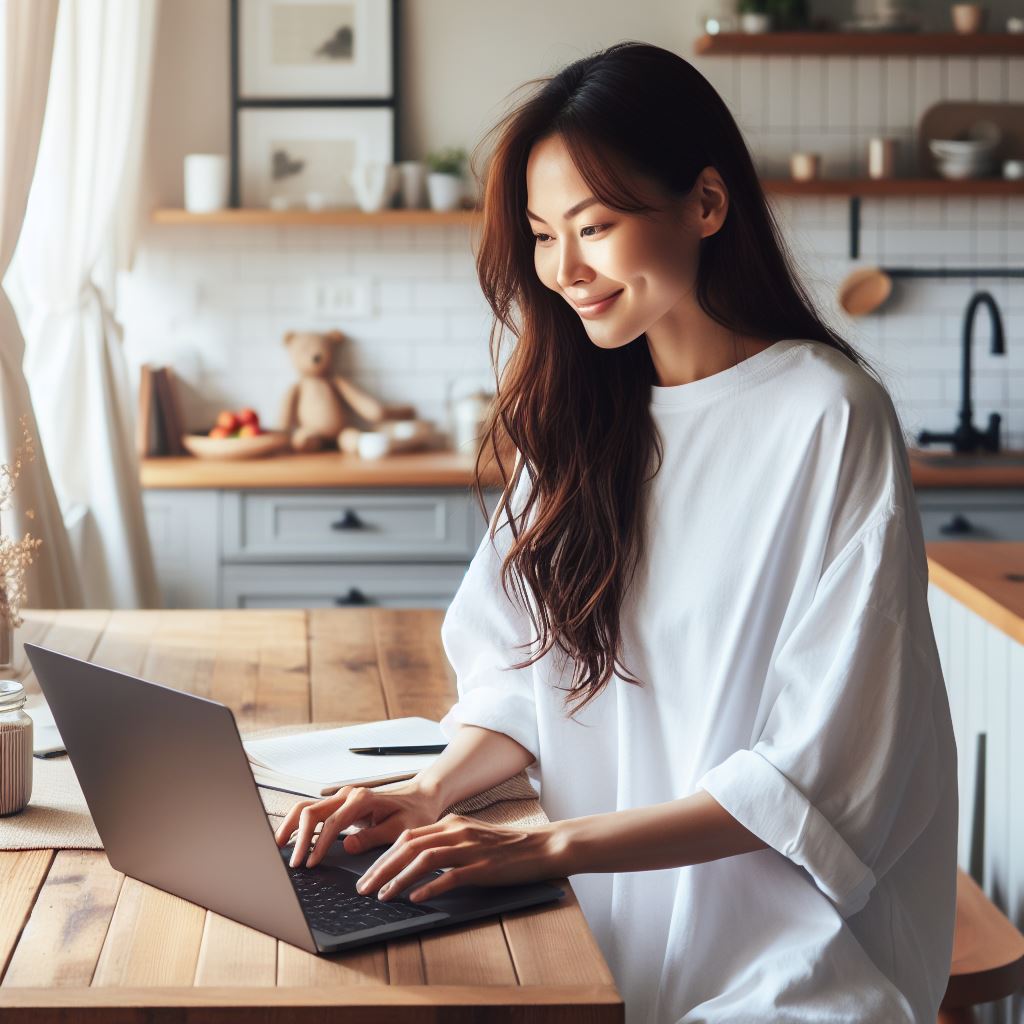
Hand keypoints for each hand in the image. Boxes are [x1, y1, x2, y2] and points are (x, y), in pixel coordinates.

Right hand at [274, 778, 444, 868]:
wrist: (420, 797)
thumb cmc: (413, 814)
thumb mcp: (400, 829)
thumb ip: (373, 837)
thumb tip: (346, 846)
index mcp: (362, 800)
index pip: (332, 823)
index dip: (318, 844)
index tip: (310, 864)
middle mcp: (348, 795)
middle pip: (311, 812)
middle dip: (299, 837)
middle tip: (293, 863)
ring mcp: (342, 798)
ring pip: (306, 807)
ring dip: (291, 826)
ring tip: (279, 847)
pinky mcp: (339, 804)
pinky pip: (313, 811)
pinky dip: (298, 823)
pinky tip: (291, 839)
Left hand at [353, 813, 564, 903]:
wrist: (541, 847)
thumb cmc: (506, 847)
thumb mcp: (471, 837)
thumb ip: (446, 844)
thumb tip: (416, 860)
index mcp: (451, 823)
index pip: (407, 836)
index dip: (384, 855)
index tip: (368, 874)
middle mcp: (456, 832)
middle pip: (409, 846)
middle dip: (382, 868)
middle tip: (364, 888)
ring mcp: (469, 849)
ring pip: (424, 859)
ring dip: (398, 878)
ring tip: (382, 896)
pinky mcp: (482, 867)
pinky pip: (450, 876)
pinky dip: (429, 887)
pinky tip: (415, 898)